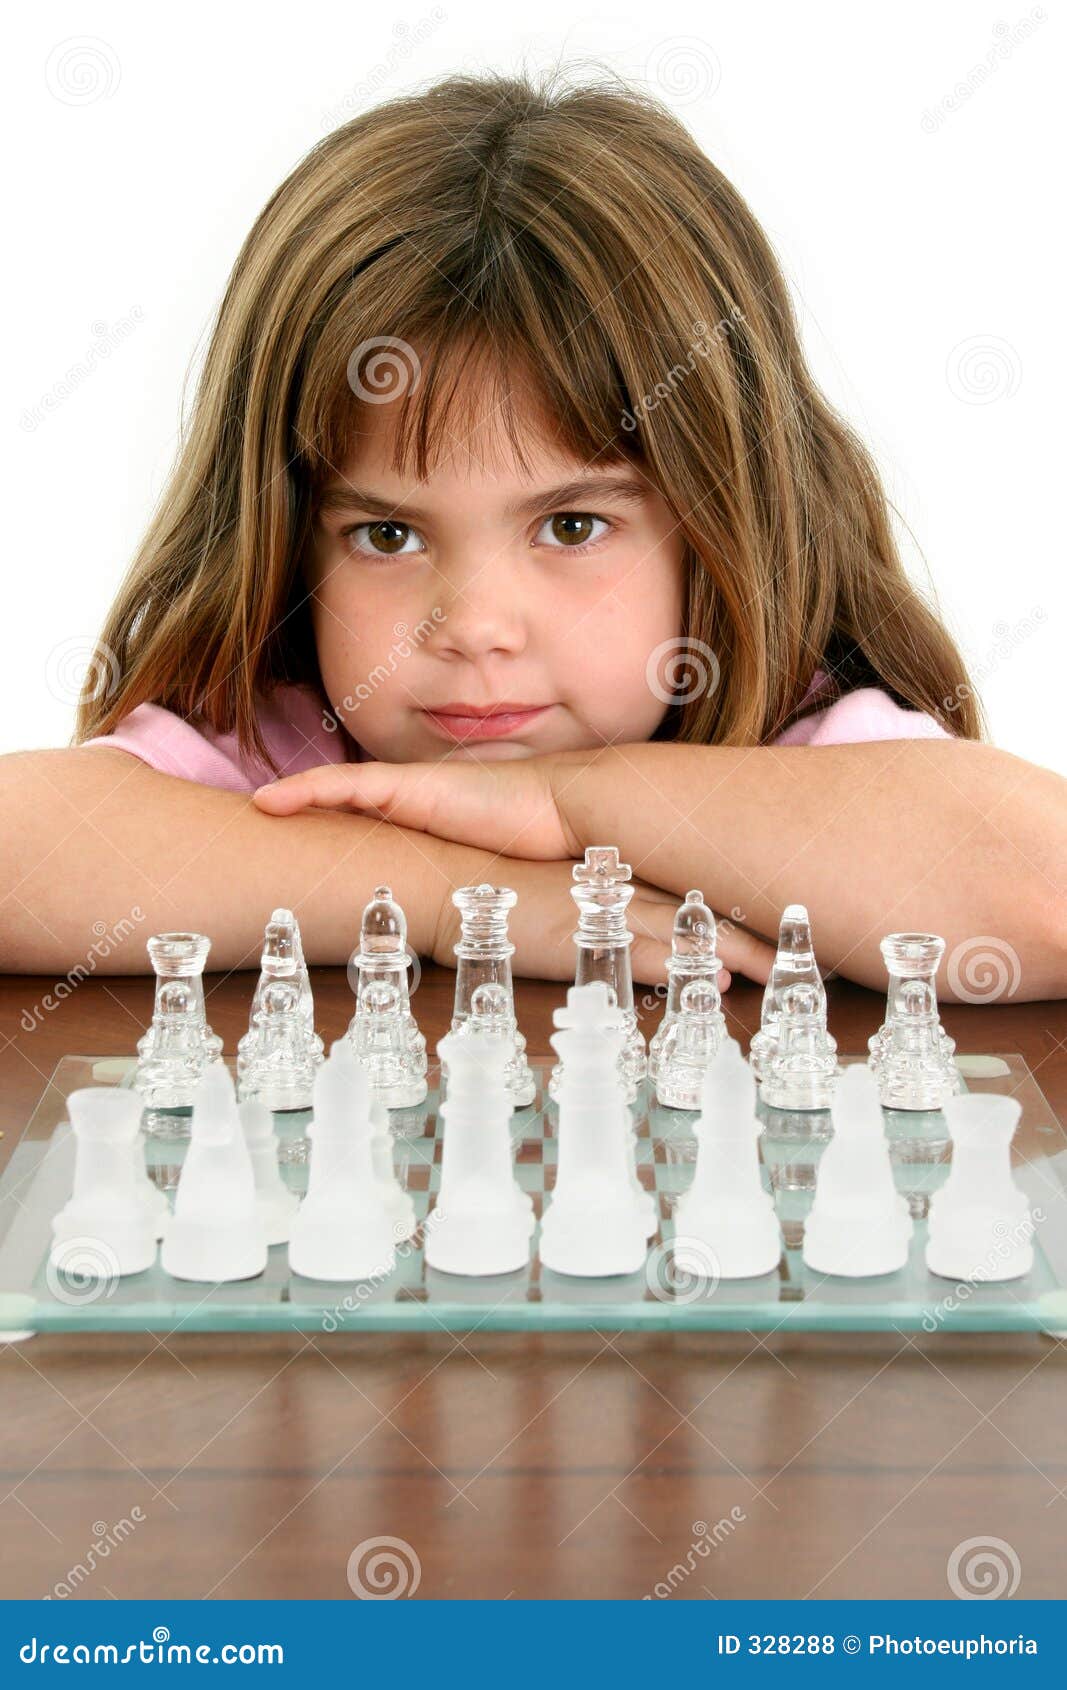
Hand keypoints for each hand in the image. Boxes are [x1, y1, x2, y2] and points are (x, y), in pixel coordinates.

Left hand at [253, 753, 578, 859]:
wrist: (564, 812)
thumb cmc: (538, 848)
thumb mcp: (491, 877)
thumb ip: (470, 891)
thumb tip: (471, 933)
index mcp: (433, 820)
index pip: (375, 818)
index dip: (338, 821)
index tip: (309, 844)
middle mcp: (415, 800)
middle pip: (347, 800)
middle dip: (308, 807)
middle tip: (267, 821)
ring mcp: (409, 788)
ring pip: (335, 788)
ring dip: (295, 796)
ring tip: (256, 807)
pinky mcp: (406, 784)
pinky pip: (341, 784)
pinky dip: (303, 789)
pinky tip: (268, 800)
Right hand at [432, 856, 775, 990]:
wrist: (457, 884)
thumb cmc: (503, 895)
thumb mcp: (561, 897)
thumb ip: (601, 914)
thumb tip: (640, 939)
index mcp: (618, 881)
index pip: (691, 898)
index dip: (736, 913)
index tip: (778, 926)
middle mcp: (621, 893)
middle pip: (702, 914)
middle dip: (752, 934)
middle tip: (799, 952)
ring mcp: (606, 916)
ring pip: (684, 935)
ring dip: (731, 953)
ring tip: (779, 970)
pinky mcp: (586, 939)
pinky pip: (641, 956)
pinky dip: (679, 969)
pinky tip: (711, 981)